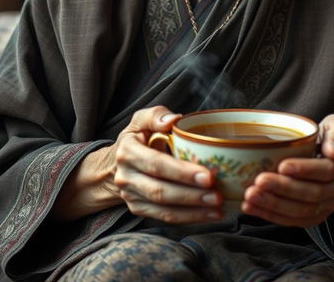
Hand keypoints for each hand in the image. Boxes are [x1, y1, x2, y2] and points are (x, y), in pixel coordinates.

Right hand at [110, 106, 223, 223]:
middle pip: (160, 191)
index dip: (182, 173)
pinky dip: (187, 218)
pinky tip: (207, 214)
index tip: (208, 176)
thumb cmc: (138, 137)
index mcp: (128, 151)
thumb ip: (157, 115)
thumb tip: (173, 120)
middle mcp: (126, 176)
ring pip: (163, 209)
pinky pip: (164, 218)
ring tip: (217, 208)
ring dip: (192, 212)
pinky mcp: (138, 210)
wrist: (116, 163)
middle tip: (217, 195)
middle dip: (191, 195)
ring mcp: (130, 196)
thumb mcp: (142, 119)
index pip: (156, 164)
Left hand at [241, 114, 333, 226]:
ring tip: (251, 197)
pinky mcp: (317, 215)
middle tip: (259, 182)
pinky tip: (252, 207)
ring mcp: (330, 205)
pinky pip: (296, 221)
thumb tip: (333, 151)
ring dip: (274, 205)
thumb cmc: (330, 136)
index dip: (304, 169)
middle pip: (312, 193)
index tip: (282, 166)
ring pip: (302, 210)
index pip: (326, 170)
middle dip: (283, 189)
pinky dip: (272, 216)